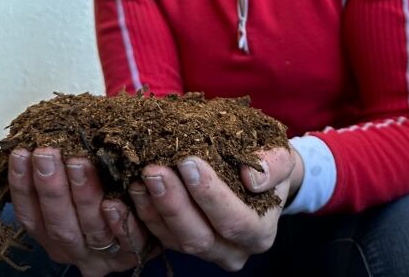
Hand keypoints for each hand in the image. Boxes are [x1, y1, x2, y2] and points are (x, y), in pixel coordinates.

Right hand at [8, 147, 155, 276]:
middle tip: (47, 152)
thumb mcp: (75, 192)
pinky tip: (117, 200)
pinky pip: (129, 240)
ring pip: (92, 229)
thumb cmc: (103, 206)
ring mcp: (103, 254)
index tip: (21, 152)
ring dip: (84, 196)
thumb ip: (64, 168)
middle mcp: (74, 247)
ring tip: (80, 163)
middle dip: (51, 187)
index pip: (31, 214)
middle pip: (59, 224)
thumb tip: (50, 125)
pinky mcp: (134, 253)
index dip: (22, 185)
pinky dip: (121, 221)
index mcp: (53, 233)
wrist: (139, 249)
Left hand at [129, 146, 301, 270]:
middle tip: (154, 170)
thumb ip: (275, 165)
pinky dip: (139, 217)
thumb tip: (252, 178)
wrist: (260, 176)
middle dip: (173, 203)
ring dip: (151, 209)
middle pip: (198, 237)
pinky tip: (125, 194)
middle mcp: (232, 250)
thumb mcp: (283, 158)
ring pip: (173, 240)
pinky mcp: (181, 243)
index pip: (233, 220)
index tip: (188, 162)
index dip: (209, 194)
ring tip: (138, 178)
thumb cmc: (270, 165)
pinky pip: (156, 237)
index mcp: (259, 232)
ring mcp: (205, 251)